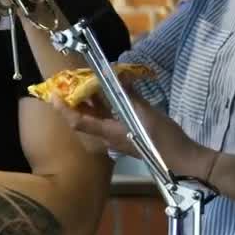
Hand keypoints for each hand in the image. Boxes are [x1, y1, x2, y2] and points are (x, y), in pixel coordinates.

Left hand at [51, 92, 215, 183]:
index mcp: (107, 132)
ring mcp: (117, 136)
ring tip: (86, 83)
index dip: (64, 109)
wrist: (181, 159)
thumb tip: (117, 75)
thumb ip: (129, 94)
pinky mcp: (127, 134)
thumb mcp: (144, 112)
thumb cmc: (161, 138)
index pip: (78, 121)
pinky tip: (109, 92)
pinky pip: (108, 118)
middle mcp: (107, 136)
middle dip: (75, 100)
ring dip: (90, 101)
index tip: (54, 95)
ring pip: (96, 117)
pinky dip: (105, 105)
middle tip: (71, 82)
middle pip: (84, 118)